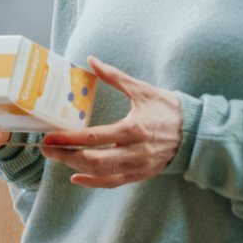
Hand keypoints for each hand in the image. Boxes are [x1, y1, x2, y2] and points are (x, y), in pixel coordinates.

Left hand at [38, 58, 183, 188]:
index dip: (68, 139)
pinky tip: (76, 177)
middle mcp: (135, 151)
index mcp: (133, 129)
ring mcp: (138, 166)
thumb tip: (91, 59)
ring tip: (57, 158)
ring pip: (101, 173)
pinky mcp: (141, 174)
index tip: (49, 137)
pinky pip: (113, 182)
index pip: (93, 138)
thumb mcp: (142, 90)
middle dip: (66, 156)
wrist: (197, 131)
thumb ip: (114, 77)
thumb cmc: (168, 108)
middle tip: (46, 149)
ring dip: (76, 167)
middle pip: (93, 159)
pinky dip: (93, 182)